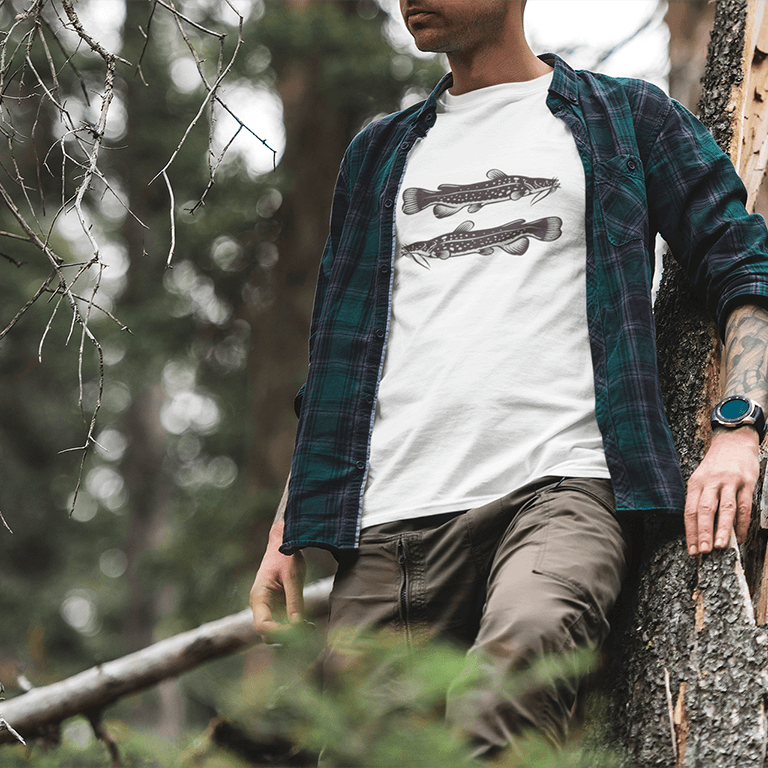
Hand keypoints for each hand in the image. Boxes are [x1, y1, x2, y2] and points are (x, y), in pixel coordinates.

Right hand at [250, 521, 306, 638]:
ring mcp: (269, 607)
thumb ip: (294, 600)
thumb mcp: (292, 576)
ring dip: (292, 634)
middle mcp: (261, 606)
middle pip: (267, 633)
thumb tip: (297, 624)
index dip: (278, 633)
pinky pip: (284, 623)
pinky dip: (295, 627)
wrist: (284, 543)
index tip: (298, 630)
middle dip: (286, 636)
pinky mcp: (278, 606)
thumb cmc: (286, 556)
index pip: (262, 626)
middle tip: (307, 630)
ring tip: (311, 628)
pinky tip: (309, 625)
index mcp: (259, 597)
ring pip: (276, 631)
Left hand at [684, 426, 759, 555]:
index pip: (689, 510)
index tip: (692, 550)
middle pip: (705, 510)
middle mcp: (710, 482)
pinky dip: (743, 523)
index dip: (690, 532)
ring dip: (723, 529)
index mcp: (695, 483)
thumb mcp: (702, 479)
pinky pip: (745, 505)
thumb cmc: (716, 465)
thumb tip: (700, 530)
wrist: (734, 441)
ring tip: (721, 546)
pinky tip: (741, 536)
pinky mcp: (747, 481)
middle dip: (703, 532)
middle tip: (704, 551)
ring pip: (725, 508)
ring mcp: (729, 481)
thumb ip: (701, 500)